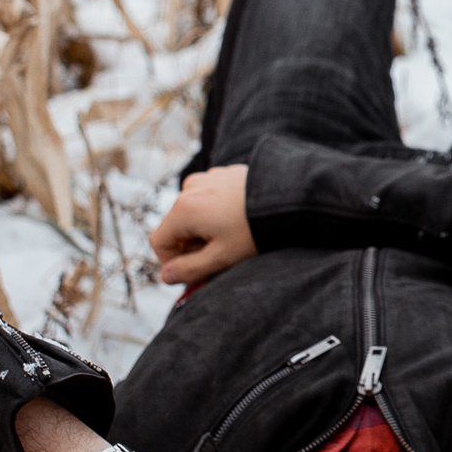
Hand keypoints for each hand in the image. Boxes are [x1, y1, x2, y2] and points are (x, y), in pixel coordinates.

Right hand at [150, 165, 254, 283]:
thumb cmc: (256, 229)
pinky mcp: (224, 174)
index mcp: (184, 209)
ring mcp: (207, 178)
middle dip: (192, 245)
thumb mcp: (222, 257)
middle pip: (176, 226)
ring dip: (205, 229)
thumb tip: (166, 277)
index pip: (159, 242)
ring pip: (193, 212)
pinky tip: (241, 220)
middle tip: (221, 255)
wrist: (292, 198)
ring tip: (234, 236)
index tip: (194, 271)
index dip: (172, 262)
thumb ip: (189, 270)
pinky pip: (209, 198)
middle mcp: (190, 189)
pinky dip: (217, 213)